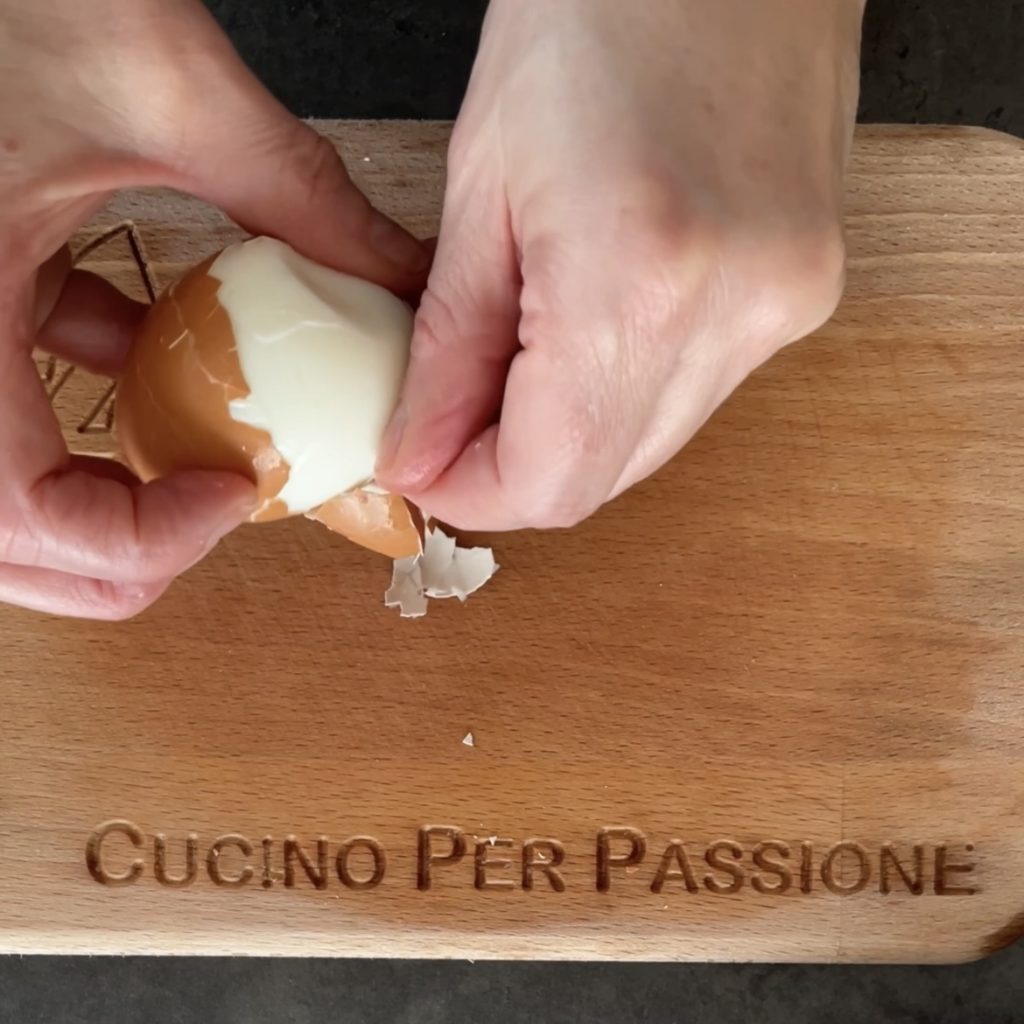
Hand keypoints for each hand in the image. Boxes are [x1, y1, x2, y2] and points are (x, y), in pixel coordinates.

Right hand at [0, 0, 428, 618]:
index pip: (13, 511)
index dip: (132, 538)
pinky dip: (85, 385)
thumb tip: (398, 277)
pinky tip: (147, 337)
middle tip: (214, 513)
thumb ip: (296, 195)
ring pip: (0, 476)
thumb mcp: (163, 81)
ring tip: (198, 450)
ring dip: (103, 482)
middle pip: (1, 534)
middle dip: (118, 546)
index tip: (231, 496)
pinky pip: (4, 383)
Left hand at [376, 0, 864, 529]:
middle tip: (448, 418)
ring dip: (566, 430)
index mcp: (638, 280)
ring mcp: (782, 312)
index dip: (470, 494)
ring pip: (647, 446)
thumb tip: (421, 454)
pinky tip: (586, 331)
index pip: (549, 479)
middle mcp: (732, 316)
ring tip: (512, 359)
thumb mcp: (481, 181)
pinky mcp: (801, 299)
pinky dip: (622, 390)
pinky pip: (690, 395)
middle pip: (603, 477)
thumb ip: (447, 345)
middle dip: (511, 468)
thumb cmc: (599, 12)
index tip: (419, 466)